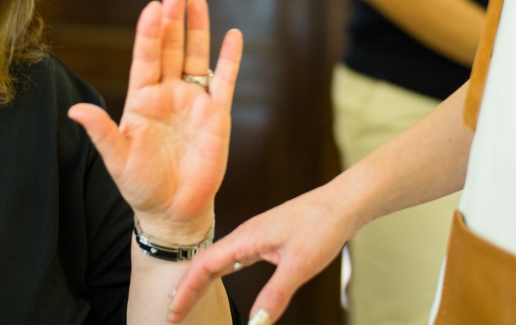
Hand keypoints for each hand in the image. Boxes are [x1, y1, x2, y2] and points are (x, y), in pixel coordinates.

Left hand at [68, 0, 242, 243]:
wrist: (172, 209)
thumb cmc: (140, 184)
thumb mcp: (118, 159)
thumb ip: (102, 132)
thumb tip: (75, 110)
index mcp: (141, 99)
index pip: (145, 59)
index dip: (149, 34)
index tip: (152, 9)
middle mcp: (167, 94)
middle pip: (170, 49)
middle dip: (173, 20)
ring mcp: (192, 101)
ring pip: (195, 57)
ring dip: (198, 30)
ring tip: (197, 1)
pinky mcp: (216, 115)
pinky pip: (223, 80)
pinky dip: (229, 59)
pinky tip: (233, 35)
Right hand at [167, 182, 354, 322]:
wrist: (342, 203)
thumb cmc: (321, 226)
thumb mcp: (299, 266)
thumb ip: (275, 295)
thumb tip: (255, 324)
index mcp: (245, 238)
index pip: (203, 266)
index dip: (186, 290)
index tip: (173, 313)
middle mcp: (245, 235)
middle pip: (205, 263)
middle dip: (187, 288)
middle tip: (175, 315)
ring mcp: (255, 236)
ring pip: (218, 259)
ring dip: (201, 280)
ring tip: (190, 300)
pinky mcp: (266, 238)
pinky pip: (233, 257)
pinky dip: (219, 272)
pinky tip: (221, 278)